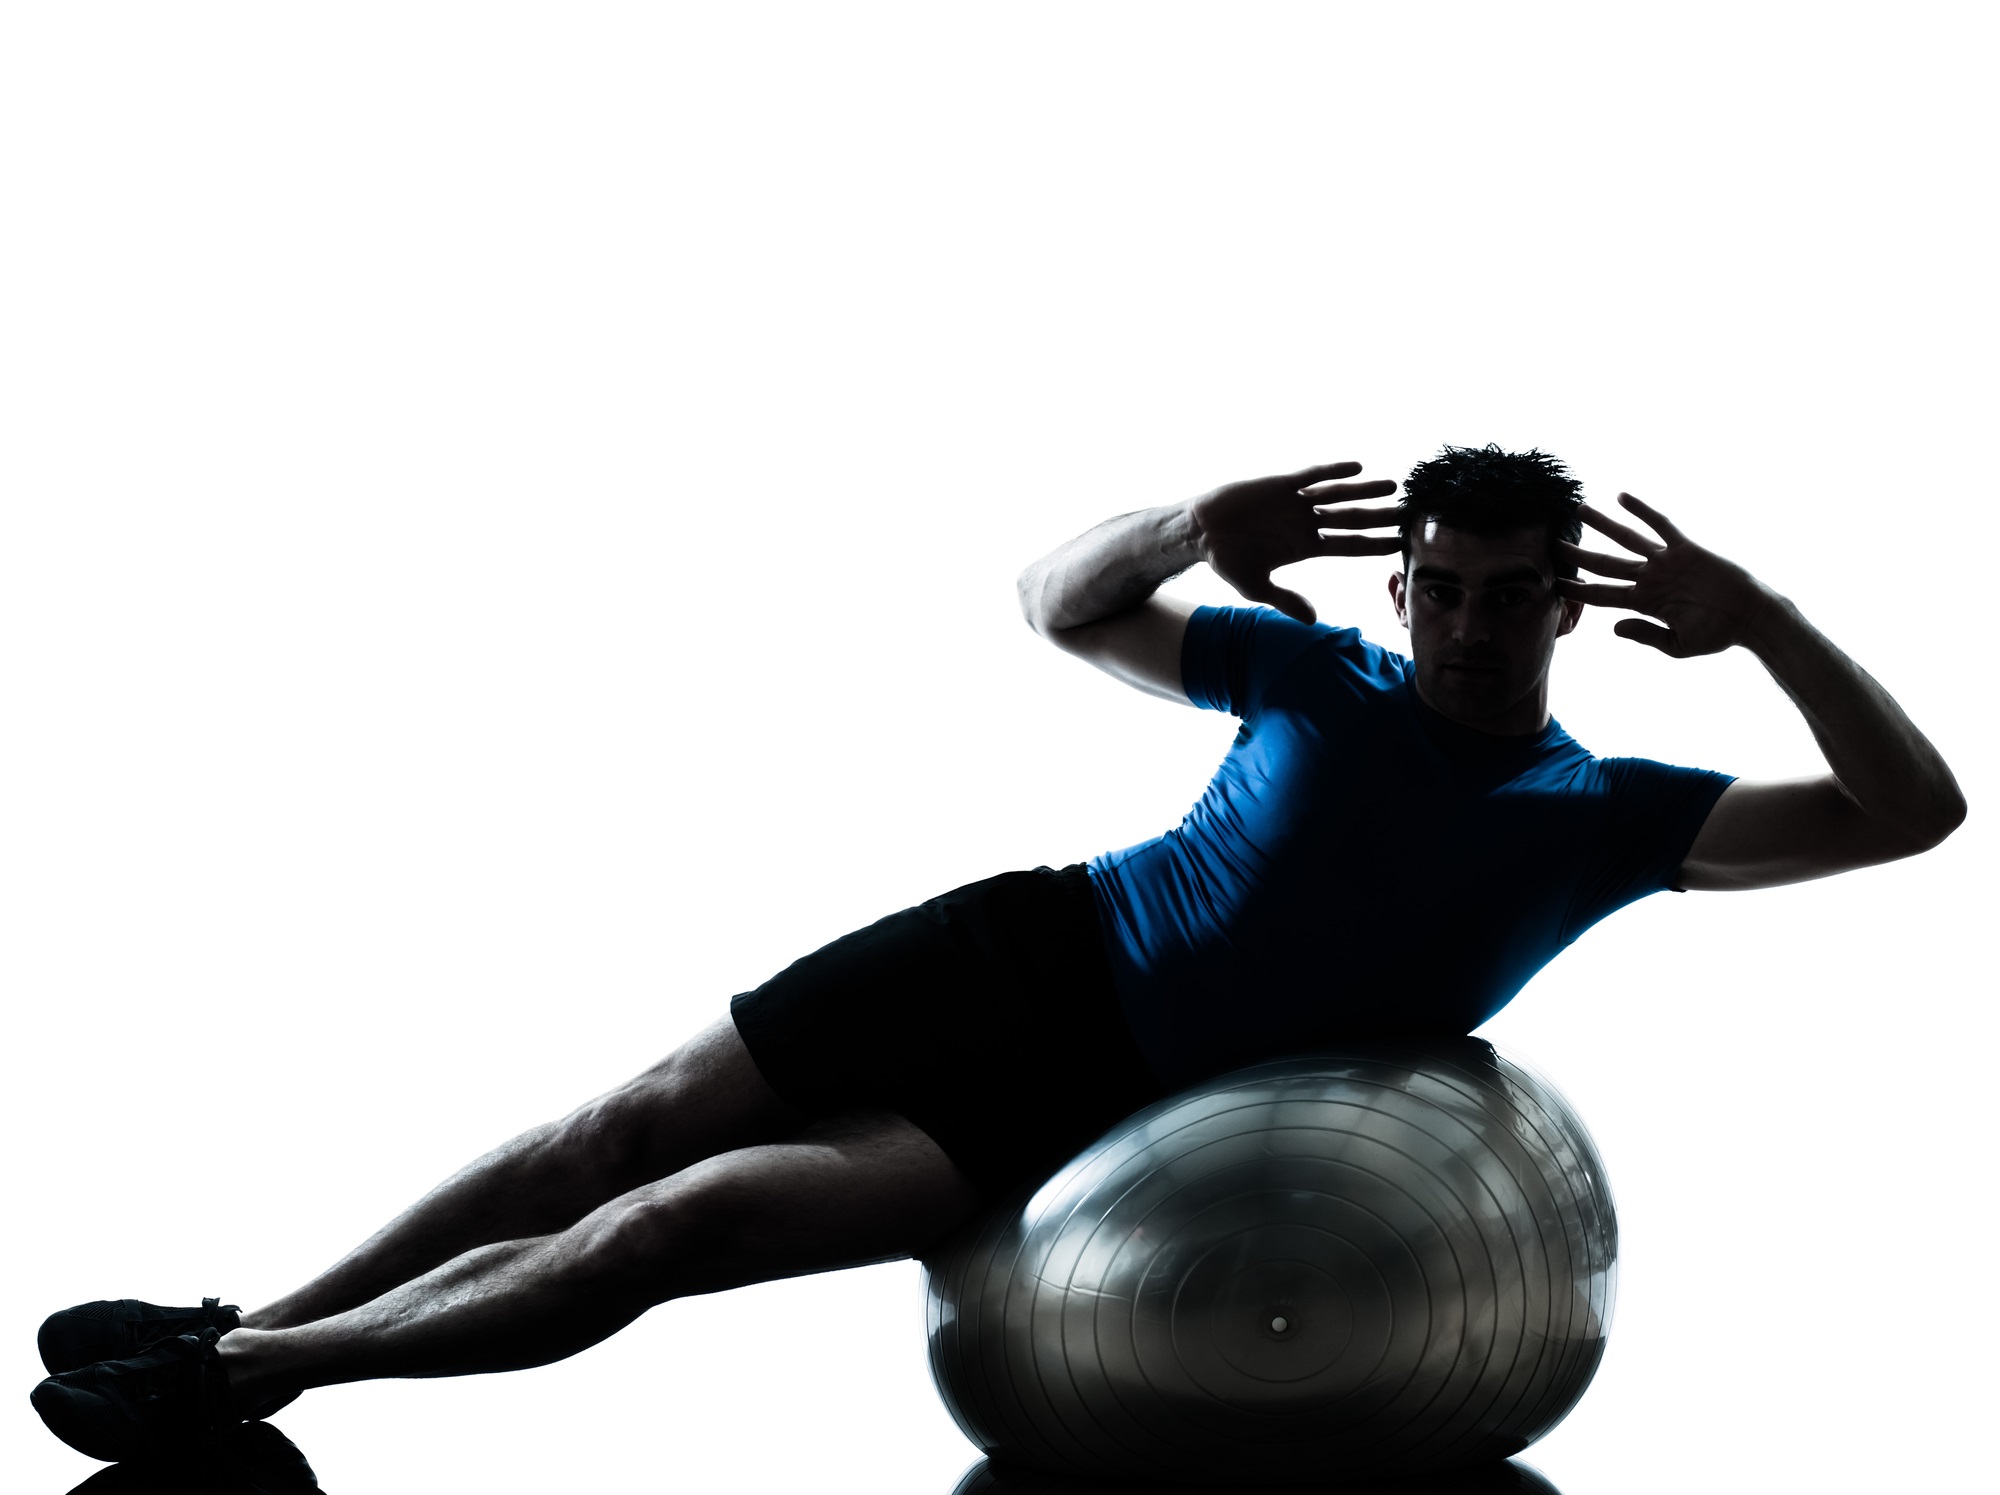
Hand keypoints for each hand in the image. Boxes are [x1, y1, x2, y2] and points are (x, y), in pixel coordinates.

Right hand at [1187, 461, 1399, 623]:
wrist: (1199, 532)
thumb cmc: (1226, 560)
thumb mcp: (1256, 587)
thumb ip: (1286, 600)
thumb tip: (1314, 621)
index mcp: (1305, 547)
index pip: (1348, 545)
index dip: (1374, 544)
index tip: (1399, 544)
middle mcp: (1306, 523)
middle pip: (1351, 519)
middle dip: (1380, 516)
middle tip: (1409, 512)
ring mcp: (1295, 503)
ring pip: (1338, 495)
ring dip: (1364, 491)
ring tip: (1392, 486)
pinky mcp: (1281, 485)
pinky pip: (1312, 476)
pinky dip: (1333, 471)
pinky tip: (1356, 467)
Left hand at [1556, 494, 1778, 656]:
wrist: (1750, 616)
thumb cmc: (1718, 634)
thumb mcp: (1678, 645)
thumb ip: (1646, 635)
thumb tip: (1614, 628)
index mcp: (1644, 604)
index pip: (1602, 595)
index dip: (1577, 590)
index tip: (1553, 584)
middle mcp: (1650, 579)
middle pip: (1604, 564)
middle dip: (1577, 555)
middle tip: (1552, 544)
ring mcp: (1665, 562)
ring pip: (1626, 539)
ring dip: (1602, 524)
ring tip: (1580, 509)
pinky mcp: (1685, 548)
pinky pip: (1660, 525)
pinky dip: (1642, 510)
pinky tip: (1622, 497)